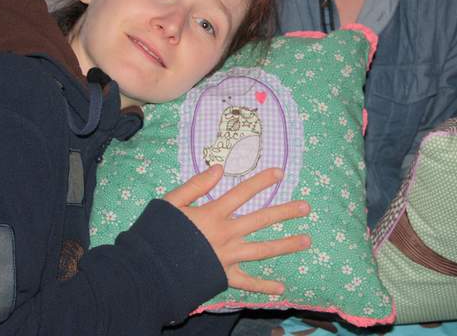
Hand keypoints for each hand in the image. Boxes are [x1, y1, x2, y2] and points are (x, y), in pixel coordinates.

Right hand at [163, 165, 311, 294]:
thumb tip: (218, 168)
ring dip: (286, 245)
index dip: (261, 181)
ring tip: (307, 240)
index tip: (279, 173)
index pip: (242, 192)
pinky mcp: (224, 276)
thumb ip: (195, 185)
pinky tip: (282, 288)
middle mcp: (226, 234)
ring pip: (262, 249)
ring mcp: (228, 256)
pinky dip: (264, 286)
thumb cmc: (157, 233)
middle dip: (285, 212)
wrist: (149, 269)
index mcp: (213, 213)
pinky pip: (247, 282)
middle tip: (306, 207)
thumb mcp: (171, 202)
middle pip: (261, 220)